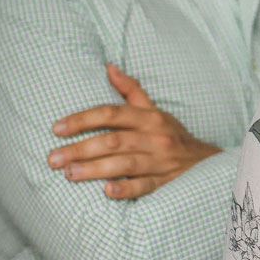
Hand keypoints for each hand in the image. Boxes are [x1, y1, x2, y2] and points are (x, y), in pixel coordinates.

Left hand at [47, 64, 219, 198]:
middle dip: (81, 149)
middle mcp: (154, 138)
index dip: (83, 119)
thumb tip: (108, 67)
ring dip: (95, 169)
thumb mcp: (154, 110)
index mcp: (149, 118)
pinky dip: (127, 189)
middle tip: (53, 158)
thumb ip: (130, 90)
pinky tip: (107, 192)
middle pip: (113, 141)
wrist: (206, 161)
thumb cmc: (171, 134)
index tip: (57, 128)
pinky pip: (145, 187)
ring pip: (125, 164)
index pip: (112, 113)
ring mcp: (160, 161)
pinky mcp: (165, 183)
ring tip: (69, 174)